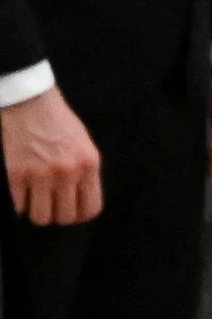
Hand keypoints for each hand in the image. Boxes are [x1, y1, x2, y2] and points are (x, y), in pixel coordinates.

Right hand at [3, 86, 101, 224]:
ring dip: (35, 210)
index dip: (79, 214)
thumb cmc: (56, 122)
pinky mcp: (14, 174)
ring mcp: (40, 174)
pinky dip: (17, 202)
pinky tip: (19, 189)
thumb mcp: (83, 145)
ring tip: (33, 196)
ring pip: (40, 217)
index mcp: (88, 164)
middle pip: (65, 217)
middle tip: (48, 202)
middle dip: (56, 213)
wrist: (29, 102)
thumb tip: (79, 201)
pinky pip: (17, 207)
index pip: (91, 208)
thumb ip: (84, 172)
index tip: (69, 210)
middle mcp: (67, 172)